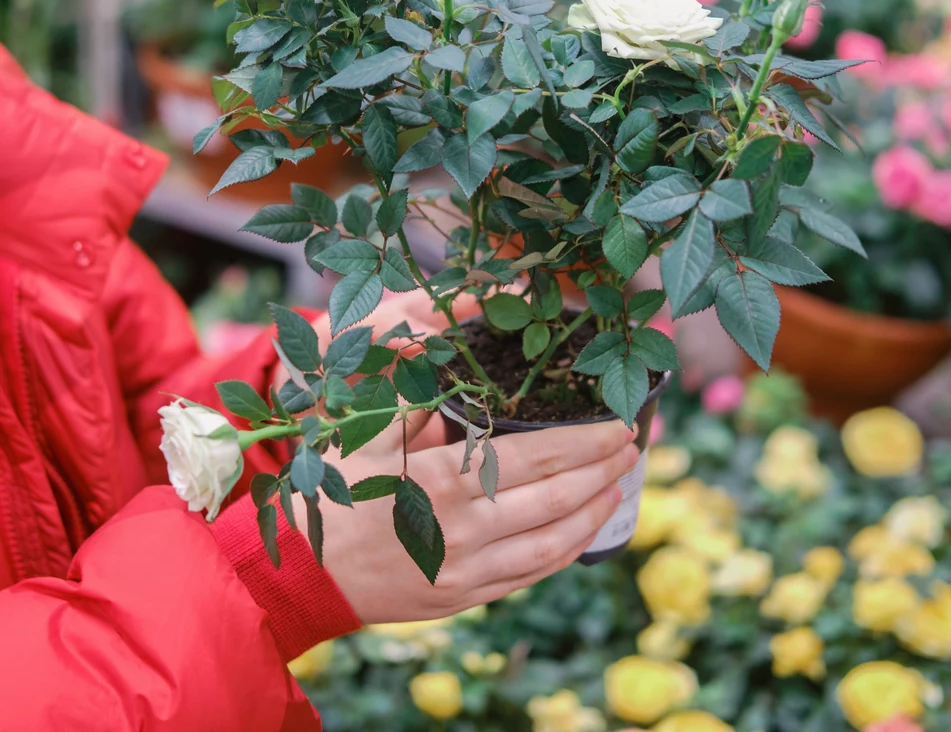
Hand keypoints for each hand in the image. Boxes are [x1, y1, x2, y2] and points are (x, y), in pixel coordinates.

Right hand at [308, 414, 638, 623]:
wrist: (304, 572)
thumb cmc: (334, 491)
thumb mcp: (367, 431)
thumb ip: (417, 396)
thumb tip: (460, 366)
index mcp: (446, 480)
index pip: (538, 456)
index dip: (586, 441)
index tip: (619, 426)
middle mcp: (466, 529)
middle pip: (557, 498)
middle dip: (603, 470)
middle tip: (633, 448)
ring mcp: (468, 570)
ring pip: (553, 542)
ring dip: (594, 512)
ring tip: (619, 486)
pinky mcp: (465, 597)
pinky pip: (530, 576)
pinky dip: (565, 552)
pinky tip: (582, 532)